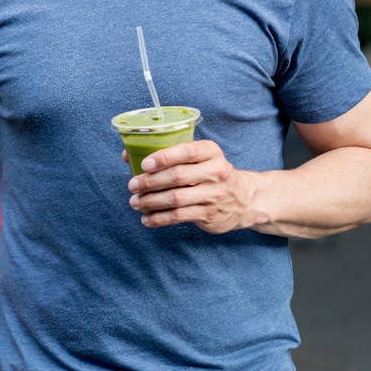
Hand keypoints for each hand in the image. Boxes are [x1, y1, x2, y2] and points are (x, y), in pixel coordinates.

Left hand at [127, 139, 265, 233]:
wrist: (244, 199)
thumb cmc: (210, 173)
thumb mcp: (200, 158)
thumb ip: (168, 154)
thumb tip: (127, 155)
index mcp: (211, 152)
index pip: (187, 151)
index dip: (164, 157)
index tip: (144, 164)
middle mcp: (215, 172)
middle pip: (178, 177)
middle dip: (151, 182)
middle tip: (133, 185)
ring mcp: (214, 195)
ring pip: (176, 199)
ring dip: (151, 202)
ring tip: (135, 202)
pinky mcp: (209, 215)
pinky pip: (179, 217)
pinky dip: (159, 219)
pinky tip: (147, 219)